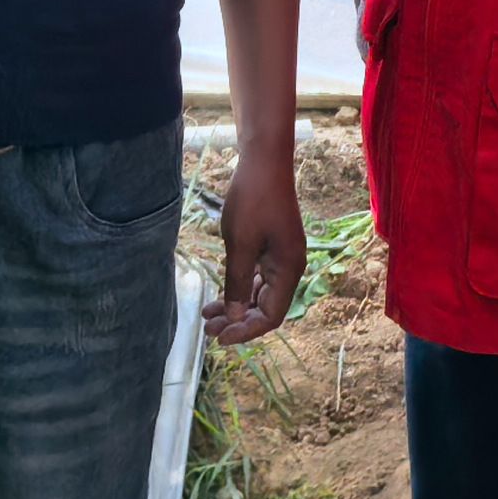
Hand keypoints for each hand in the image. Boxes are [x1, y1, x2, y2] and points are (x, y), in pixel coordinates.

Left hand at [204, 141, 304, 344]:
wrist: (263, 161)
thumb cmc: (253, 200)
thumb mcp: (240, 245)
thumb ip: (238, 283)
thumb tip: (236, 317)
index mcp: (289, 269)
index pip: (271, 315)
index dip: (247, 330)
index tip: (220, 337)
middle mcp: (290, 266)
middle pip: (266, 307)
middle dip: (238, 320)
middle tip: (208, 327)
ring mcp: (282, 255)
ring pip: (260, 292)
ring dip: (236, 305)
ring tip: (208, 314)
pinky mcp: (273, 245)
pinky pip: (258, 276)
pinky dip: (240, 286)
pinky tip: (220, 292)